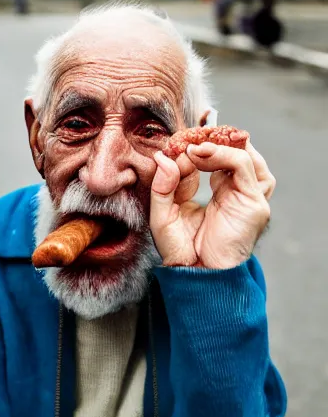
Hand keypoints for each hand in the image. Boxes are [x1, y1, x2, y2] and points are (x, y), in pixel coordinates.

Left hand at [150, 141, 274, 268]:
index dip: (190, 151)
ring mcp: (248, 197)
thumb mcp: (163, 214)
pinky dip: (224, 154)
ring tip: (194, 146)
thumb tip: (163, 158)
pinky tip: (201, 153)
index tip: (170, 148)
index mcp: (218, 194)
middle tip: (185, 140)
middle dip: (208, 142)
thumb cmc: (180, 250)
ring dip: (218, 145)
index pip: (211, 161)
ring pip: (244, 156)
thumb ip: (162, 187)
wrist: (196, 276)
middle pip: (233, 154)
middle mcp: (235, 193)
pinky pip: (243, 167)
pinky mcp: (253, 203)